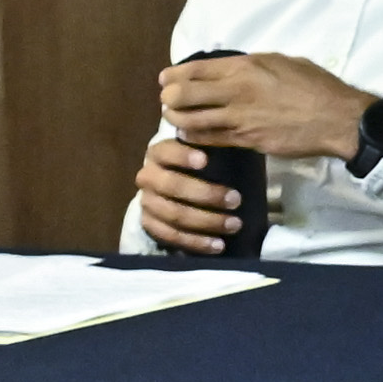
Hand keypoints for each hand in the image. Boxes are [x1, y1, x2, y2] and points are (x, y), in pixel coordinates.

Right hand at [132, 136, 248, 254]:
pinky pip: (170, 236)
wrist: (173, 188)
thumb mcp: (204, 151)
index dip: (182, 156)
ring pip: (173, 214)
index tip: (206, 160)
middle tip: (237, 200)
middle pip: (171, 186)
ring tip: (234, 225)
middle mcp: (147, 177)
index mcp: (158, 153)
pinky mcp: (149, 224)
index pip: (166, 152)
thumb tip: (235, 136)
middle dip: (206, 194)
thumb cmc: (198, 166)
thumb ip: (212, 146)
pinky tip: (218, 245)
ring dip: (206, 221)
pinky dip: (195, 242)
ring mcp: (146, 202)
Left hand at [158, 52, 378, 159]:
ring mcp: (239, 118)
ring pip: (190, 120)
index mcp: (246, 66)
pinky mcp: (246, 141)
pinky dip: (194, 138)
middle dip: (170, 98)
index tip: (166, 79)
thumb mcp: (284, 62)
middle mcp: (237, 90)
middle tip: (170, 101)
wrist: (338, 118)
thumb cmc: (316, 86)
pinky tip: (192, 136)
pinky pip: (209, 140)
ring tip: (178, 119)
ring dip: (178, 120)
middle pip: (183, 95)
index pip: (194, 69)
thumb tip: (235, 69)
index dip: (174, 75)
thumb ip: (255, 65)